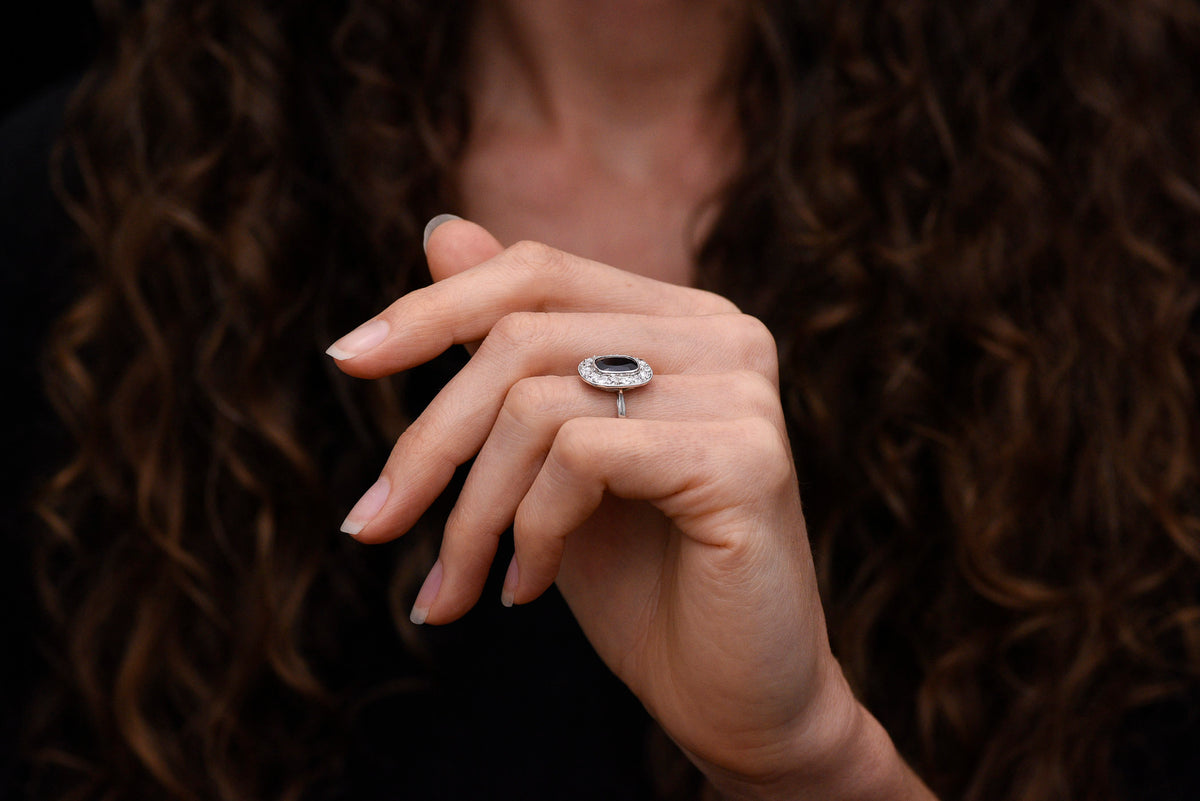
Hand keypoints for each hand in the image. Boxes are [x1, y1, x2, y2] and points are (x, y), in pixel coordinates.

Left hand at [328, 218, 933, 799]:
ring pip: (535, 403)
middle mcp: (723, 335)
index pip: (535, 272)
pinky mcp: (747, 457)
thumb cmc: (640, 579)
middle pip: (518, 337)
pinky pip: (580, 458)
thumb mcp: (547, 459)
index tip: (347, 361)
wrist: (734, 697)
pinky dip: (530, 533)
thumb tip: (439, 227)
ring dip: (471, 512)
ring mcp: (742, 391)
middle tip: (373, 526)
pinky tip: (528, 590)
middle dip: (428, 443)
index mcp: (680, 321)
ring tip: (458, 587)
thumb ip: (507, 350)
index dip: (431, 307)